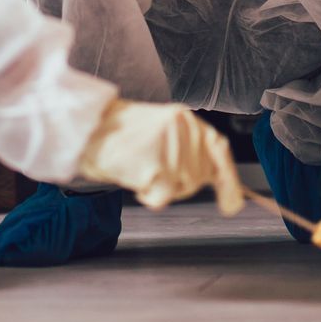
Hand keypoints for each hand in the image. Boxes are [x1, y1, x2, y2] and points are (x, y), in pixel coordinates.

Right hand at [77, 100, 244, 213]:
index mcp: (185, 118)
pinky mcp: (157, 167)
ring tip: (141, 166)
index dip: (229, 179)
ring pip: (182, 188)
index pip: (219, 149)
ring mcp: (171, 148)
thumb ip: (192, 152)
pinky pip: (163, 198)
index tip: (233, 203)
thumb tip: (227, 192)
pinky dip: (149, 196)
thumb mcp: (163, 132)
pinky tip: (136, 179)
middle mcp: (183, 129)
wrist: (87, 132)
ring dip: (163, 187)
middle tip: (153, 167)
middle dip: (181, 182)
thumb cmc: (122, 136)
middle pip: (199, 175)